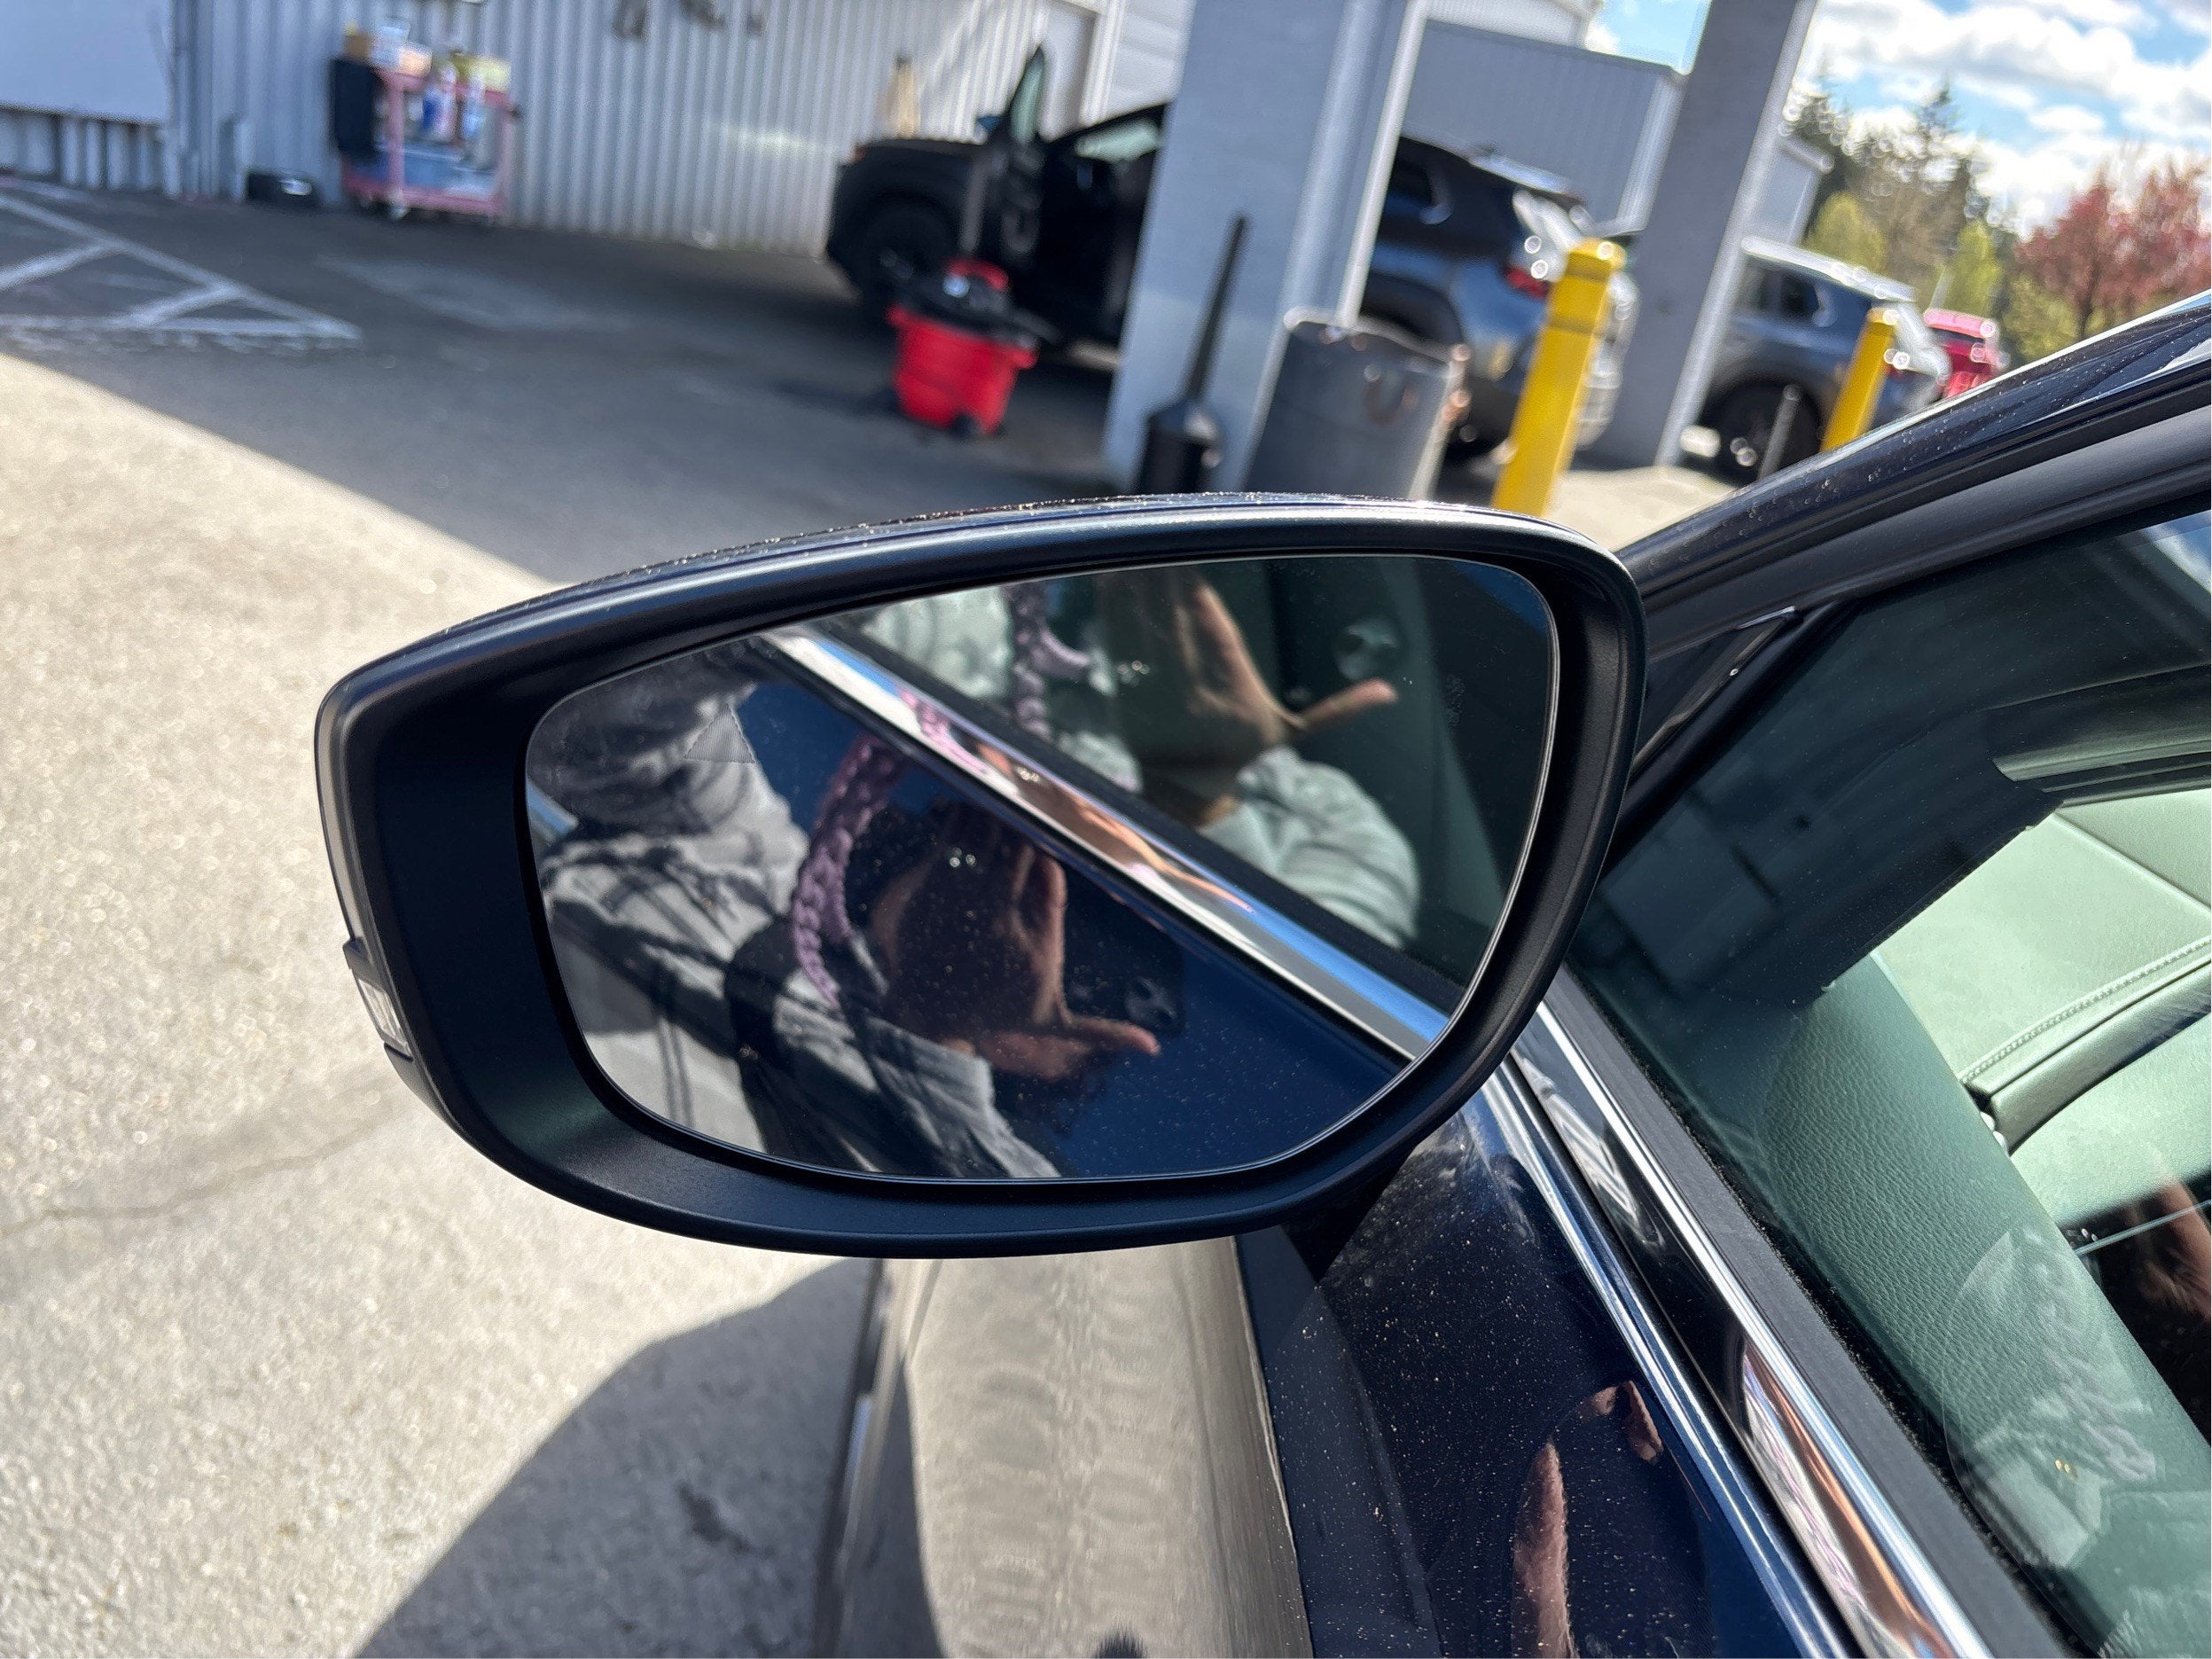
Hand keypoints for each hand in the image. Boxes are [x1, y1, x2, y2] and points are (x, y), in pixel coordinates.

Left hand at [868, 808, 1158, 1080]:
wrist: (928, 1014)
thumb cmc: (995, 1013)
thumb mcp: (1051, 1023)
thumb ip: (1101, 1030)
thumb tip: (1153, 1048)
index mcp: (1035, 946)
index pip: (1052, 882)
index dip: (1050, 858)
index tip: (1047, 847)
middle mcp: (1000, 922)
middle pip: (1019, 854)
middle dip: (1023, 831)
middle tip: (1025, 815)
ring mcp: (963, 905)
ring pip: (985, 840)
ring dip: (994, 818)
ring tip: (1001, 805)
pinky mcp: (933, 891)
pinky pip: (952, 840)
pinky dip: (962, 819)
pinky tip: (970, 808)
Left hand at [1097, 569, 1395, 823]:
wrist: (1185, 790)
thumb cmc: (1240, 750)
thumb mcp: (1287, 733)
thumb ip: (1335, 711)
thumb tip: (1388, 694)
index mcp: (1233, 694)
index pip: (1219, 639)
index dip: (1204, 603)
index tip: (1196, 565)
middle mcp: (1192, 692)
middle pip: (1178, 628)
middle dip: (1168, 584)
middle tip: (1163, 539)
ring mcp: (1155, 691)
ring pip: (1145, 631)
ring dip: (1137, 588)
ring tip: (1134, 547)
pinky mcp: (1127, 690)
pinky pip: (1120, 644)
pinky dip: (1115, 610)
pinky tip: (1112, 575)